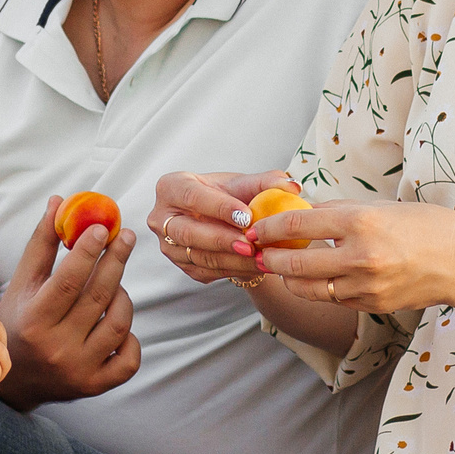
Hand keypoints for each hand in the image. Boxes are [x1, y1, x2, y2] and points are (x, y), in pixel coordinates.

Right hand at [0, 196, 139, 406]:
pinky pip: (130, 358)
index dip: (87, 252)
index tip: (102, 227)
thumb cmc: (19, 321)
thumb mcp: (23, 284)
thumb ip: (42, 244)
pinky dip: (130, 337)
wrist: (15, 381)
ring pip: (119, 323)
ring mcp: (79, 371)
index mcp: (34, 321)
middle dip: (116, 261)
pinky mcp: (96, 386)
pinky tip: (119, 322)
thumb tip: (59, 201)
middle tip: (126, 236)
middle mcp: (57, 349)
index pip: (67, 282)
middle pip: (98, 298)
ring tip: (114, 282)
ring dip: (122, 295)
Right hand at [149, 169, 299, 288]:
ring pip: (199, 256)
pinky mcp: (183, 265)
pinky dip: (234, 270)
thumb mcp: (244, 184)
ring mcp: (169, 245)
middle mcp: (161, 218)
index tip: (247, 216)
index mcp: (171, 187)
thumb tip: (292, 186)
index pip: (192, 196)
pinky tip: (257, 266)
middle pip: (188, 232)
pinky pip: (207, 271)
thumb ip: (267, 182)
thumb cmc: (229, 195)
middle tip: (251, 245)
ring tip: (261, 258)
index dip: (219, 207)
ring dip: (232, 260)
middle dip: (222, 240)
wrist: (223, 221)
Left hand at [243, 199, 454, 316]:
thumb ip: (337, 212)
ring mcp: (365, 286)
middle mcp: (360, 256)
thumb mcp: (379, 206)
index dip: (269, 227)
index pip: (298, 224)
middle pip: (293, 263)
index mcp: (361, 223)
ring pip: (306, 288)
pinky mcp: (370, 305)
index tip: (256, 228)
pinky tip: (317, 277)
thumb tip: (301, 212)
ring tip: (282, 267)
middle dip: (267, 257)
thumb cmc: (424, 225)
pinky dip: (319, 288)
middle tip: (257, 251)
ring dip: (287, 278)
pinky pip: (332, 298)